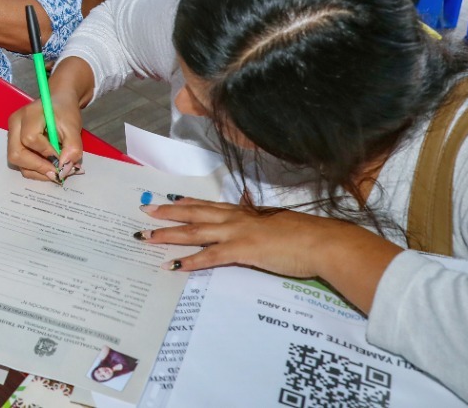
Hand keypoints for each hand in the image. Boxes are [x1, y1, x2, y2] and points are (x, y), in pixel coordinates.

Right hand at [7, 91, 85, 182]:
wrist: (59, 104)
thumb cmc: (65, 112)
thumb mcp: (74, 127)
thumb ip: (72, 147)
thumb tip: (64, 168)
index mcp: (29, 114)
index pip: (30, 138)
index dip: (47, 153)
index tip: (63, 160)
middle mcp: (15, 124)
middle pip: (16, 154)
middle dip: (38, 167)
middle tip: (57, 173)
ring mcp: (12, 135)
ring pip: (17, 162)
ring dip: (37, 171)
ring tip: (55, 171)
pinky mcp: (14, 144)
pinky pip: (20, 163)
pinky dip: (35, 170)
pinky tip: (48, 167)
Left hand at [140, 197, 393, 279]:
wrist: (323, 242)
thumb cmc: (306, 237)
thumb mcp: (278, 228)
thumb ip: (263, 229)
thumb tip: (259, 234)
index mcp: (246, 213)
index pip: (209, 205)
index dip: (186, 203)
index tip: (168, 200)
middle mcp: (237, 218)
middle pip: (194, 213)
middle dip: (167, 213)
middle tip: (144, 212)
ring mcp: (238, 233)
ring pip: (195, 231)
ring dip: (169, 235)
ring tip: (147, 238)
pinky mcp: (243, 250)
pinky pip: (210, 256)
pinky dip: (190, 261)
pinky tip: (174, 266)